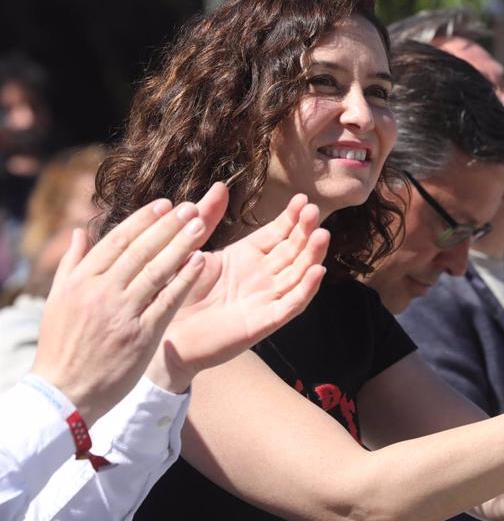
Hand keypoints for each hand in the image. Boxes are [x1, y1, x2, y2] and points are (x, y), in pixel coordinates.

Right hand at [31, 198, 212, 423]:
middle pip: (140, 250)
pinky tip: (200, 261)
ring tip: (200, 224)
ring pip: (156, 270)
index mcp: (81, 281)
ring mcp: (122, 313)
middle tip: (189, 207)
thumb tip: (79, 232)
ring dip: (181, 244)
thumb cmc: (61, 346)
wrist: (64, 393)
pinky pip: (167, 300)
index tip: (163, 204)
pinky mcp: (141, 334)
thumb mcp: (57, 301)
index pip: (117, 241)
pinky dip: (184, 279)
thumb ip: (71, 264)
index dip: (143, 220)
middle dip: (168, 226)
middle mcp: (101, 292)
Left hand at [149, 191, 328, 392]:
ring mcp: (266, 299)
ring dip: (312, 255)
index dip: (292, 218)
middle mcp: (261, 276)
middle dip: (306, 231)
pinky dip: (306, 289)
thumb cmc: (176, 292)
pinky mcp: (265, 322)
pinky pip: (292, 304)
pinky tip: (317, 270)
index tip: (303, 199)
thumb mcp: (192, 248)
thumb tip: (220, 186)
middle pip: (293, 251)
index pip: (278, 233)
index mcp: (246, 257)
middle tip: (314, 211)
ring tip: (322, 235)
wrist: (164, 333)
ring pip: (298, 274)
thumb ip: (208, 218)